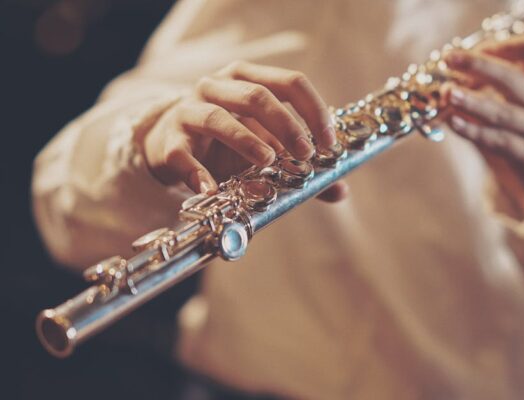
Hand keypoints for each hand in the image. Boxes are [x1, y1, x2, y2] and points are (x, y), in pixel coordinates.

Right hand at [141, 61, 347, 201]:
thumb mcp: (265, 147)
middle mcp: (218, 87)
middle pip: (256, 95)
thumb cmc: (226, 143)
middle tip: (306, 153)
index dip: (314, 110)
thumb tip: (340, 190)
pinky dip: (197, 173)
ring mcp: (189, 111)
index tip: (329, 142)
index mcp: (248, 79)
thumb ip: (299, 166)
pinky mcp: (170, 141)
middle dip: (286, 124)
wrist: (171, 145)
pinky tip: (212, 190)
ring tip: (267, 161)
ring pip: (217, 117)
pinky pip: (182, 155)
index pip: (289, 82)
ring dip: (246, 140)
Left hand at [444, 32, 523, 217]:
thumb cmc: (517, 131)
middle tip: (451, 59)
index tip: (475, 45)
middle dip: (482, 67)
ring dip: (473, 102)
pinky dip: (476, 131)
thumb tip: (443, 84)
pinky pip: (501, 141)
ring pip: (504, 113)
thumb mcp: (503, 107)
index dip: (505, 45)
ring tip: (448, 93)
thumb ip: (478, 94)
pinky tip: (454, 123)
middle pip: (515, 79)